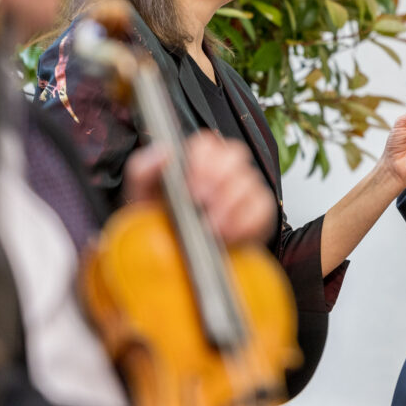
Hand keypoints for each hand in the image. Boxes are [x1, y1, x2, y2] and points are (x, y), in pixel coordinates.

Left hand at [123, 132, 275, 245]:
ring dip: (228, 206)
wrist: (176, 262)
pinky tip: (227, 236)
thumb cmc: (160, 224)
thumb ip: (143, 169)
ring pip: (249, 182)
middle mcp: (223, 170)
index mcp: (196, 160)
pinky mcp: (259, 214)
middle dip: (218, 180)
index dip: (202, 161)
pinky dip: (245, 222)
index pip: (208, 143)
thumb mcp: (142, 197)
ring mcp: (244, 190)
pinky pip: (262, 208)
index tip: (189, 187)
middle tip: (200, 203)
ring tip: (210, 227)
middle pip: (236, 155)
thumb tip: (164, 151)